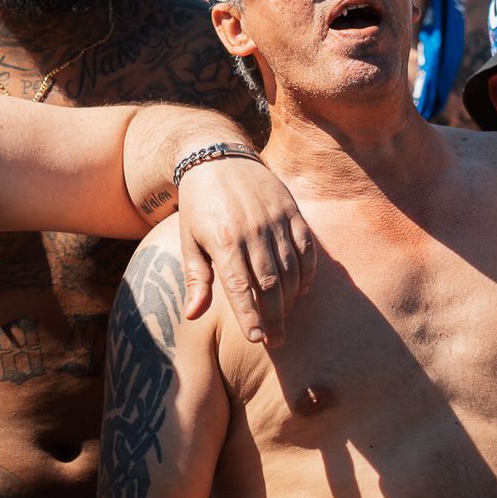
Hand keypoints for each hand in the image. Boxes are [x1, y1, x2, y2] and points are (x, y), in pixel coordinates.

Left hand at [174, 157, 315, 347]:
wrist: (217, 157)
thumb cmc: (199, 205)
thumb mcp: (189, 240)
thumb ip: (196, 279)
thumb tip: (193, 315)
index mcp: (223, 241)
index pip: (241, 287)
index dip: (250, 316)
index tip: (257, 339)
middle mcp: (252, 231)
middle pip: (270, 284)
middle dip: (275, 317)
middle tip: (276, 340)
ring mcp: (275, 219)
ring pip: (291, 269)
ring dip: (291, 298)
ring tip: (285, 316)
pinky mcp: (291, 210)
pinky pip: (306, 247)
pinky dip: (307, 271)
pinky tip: (302, 289)